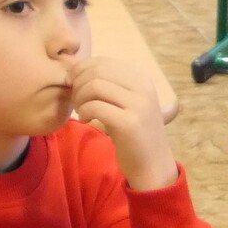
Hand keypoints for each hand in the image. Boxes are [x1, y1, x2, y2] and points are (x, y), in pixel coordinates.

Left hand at [68, 58, 175, 192]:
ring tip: (81, 111)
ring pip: (95, 86)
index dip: (81, 69)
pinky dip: (84, 112)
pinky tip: (85, 121)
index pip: (103, 61)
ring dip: (80, 98)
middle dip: (78, 83)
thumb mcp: (126, 103)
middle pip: (97, 71)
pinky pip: (95, 107)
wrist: (153, 166)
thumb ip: (108, 85)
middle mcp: (143, 88)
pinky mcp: (129, 123)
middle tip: (75, 99)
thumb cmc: (134, 134)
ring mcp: (138, 105)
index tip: (73, 84)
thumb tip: (74, 70)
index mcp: (141, 79)